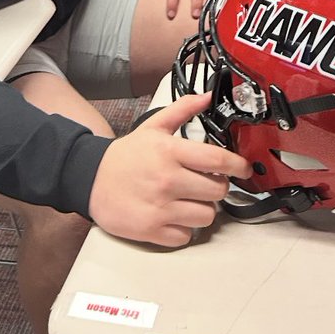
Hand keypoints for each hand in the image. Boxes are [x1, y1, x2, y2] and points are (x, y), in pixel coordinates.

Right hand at [88, 93, 251, 246]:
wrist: (89, 180)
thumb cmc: (125, 156)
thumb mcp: (153, 127)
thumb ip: (183, 109)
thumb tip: (207, 97)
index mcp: (170, 152)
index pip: (218, 160)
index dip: (239, 165)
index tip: (244, 168)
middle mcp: (167, 180)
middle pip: (218, 191)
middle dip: (217, 187)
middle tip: (207, 183)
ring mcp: (160, 208)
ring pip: (206, 217)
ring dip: (202, 209)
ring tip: (189, 200)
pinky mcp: (151, 231)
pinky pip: (185, 237)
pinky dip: (183, 229)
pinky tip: (174, 216)